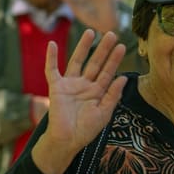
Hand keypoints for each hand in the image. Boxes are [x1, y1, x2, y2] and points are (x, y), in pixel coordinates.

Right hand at [30, 29, 125, 173]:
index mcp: (97, 92)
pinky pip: (52, 70)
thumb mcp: (104, 113)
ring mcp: (70, 85)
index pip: (107, 72)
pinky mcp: (56, 87)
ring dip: (83, 47)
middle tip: (112, 34)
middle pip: (95, 63)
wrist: (67, 140)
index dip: (114, 60)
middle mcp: (84, 85)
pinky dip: (50, 58)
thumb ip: (113, 95)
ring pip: (77, 61)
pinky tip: (51, 44)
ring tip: (91, 32)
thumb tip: (123, 78)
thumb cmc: (86, 130)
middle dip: (103, 49)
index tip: (122, 46)